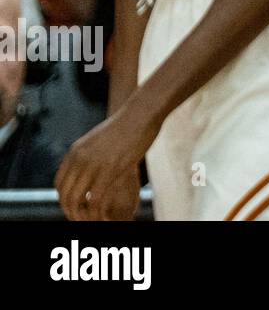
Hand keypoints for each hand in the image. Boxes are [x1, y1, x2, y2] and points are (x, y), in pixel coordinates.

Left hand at [56, 104, 157, 220]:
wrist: (142, 113)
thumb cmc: (128, 124)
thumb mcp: (100, 138)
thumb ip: (91, 152)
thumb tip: (92, 163)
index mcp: (75, 152)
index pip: (60, 183)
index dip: (65, 199)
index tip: (75, 207)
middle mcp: (79, 159)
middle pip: (64, 194)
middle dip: (71, 211)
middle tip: (82, 219)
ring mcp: (93, 165)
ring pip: (76, 200)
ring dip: (81, 216)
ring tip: (91, 222)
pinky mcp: (109, 171)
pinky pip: (94, 200)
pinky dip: (96, 214)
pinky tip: (103, 217)